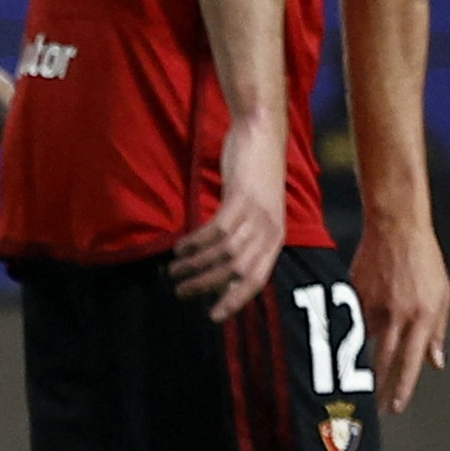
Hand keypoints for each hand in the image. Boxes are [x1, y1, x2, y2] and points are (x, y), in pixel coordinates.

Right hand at [166, 109, 287, 319]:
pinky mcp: (241, 198)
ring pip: (224, 253)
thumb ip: (248, 238)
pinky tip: (180, 247)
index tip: (213, 316)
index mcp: (276, 239)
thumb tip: (225, 269)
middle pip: (237, 272)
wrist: (262, 134)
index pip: (256, 281)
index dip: (234, 301)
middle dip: (207, 286)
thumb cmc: (257, 174)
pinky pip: (216, 230)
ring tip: (174, 270)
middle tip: (181, 292)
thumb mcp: (259, 212)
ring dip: (195, 265)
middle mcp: (270, 231)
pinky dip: (196, 242)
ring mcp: (257, 215)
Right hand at [352, 212, 449, 412]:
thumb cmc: (423, 259)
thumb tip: (436, 362)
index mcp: (421, 316)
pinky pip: (353, 321)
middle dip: (380, 387)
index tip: (395, 407)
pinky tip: (350, 344)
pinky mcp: (355, 295)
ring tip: (361, 383)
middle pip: (384, 360)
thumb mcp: (442, 296)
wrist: (397, 227)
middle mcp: (397, 314)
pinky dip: (354, 333)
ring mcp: (373, 305)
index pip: (410, 361)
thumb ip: (437, 332)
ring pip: (365, 343)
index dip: (402, 387)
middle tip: (377, 407)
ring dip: (364, 364)